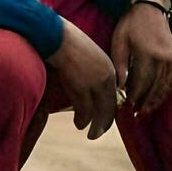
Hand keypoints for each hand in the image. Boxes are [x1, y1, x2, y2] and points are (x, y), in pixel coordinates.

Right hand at [46, 18, 117, 139]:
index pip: (114, 95)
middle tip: (98, 133)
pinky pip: (84, 110)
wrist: (56, 36)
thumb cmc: (68, 43)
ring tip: (90, 134)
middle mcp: (106, 77)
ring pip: (98, 112)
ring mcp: (94, 83)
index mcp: (109, 68)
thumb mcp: (89, 56)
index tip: (105, 119)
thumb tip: (93, 90)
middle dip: (105, 123)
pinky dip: (82, 120)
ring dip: (94, 126)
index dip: (110, 110)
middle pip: (109, 107)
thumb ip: (95, 72)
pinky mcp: (81, 87)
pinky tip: (78, 124)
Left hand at [111, 2, 171, 115]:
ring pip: (164, 86)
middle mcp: (163, 58)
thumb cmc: (130, 24)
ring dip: (156, 100)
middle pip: (154, 87)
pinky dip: (165, 90)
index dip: (135, 96)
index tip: (127, 106)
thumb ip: (120, 64)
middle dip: (145, 102)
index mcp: (147, 54)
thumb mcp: (119, 41)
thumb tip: (120, 87)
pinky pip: (171, 79)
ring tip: (146, 110)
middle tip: (136, 114)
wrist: (150, 8)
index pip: (141, 83)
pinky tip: (158, 97)